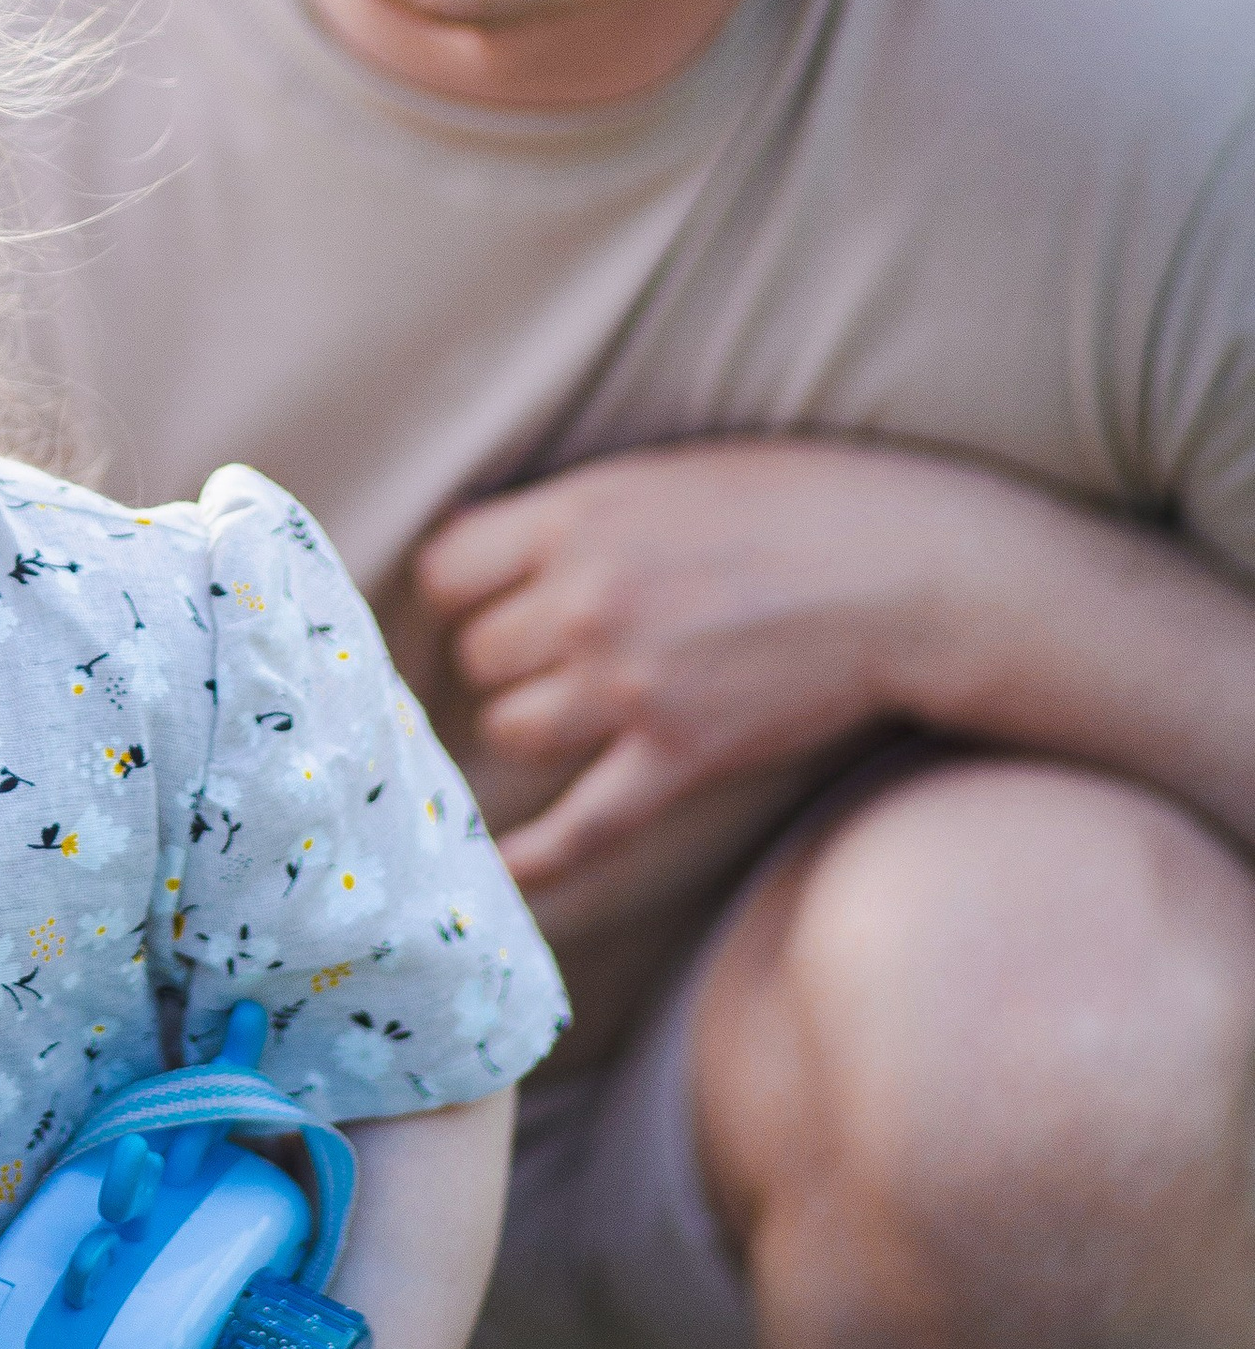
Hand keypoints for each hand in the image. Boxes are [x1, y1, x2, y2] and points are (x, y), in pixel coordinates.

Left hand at [419, 437, 978, 896]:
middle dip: (508, 657)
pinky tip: (498, 874)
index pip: (445, 571)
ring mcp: (632, 685)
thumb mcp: (655, 474)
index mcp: (575, 518)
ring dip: (532, 725)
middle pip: (477, 657)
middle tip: (561, 647)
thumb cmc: (790, 503)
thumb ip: (565, 511)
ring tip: (580, 706)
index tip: (488, 597)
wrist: (905, 570)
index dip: (462, 591)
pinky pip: (584, 825)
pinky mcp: (681, 755)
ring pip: (510, 732)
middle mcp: (587, 602)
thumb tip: (473, 540)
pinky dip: (538, 859)